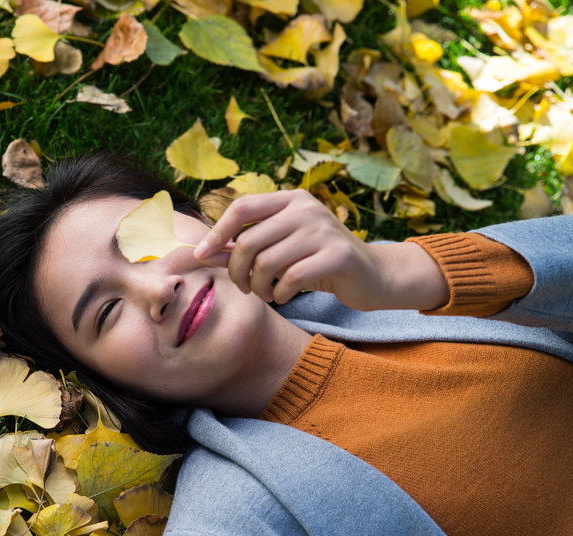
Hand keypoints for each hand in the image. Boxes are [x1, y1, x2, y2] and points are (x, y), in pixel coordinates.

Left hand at [193, 189, 449, 310]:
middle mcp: (307, 209)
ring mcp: (324, 230)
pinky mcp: (338, 255)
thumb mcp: (280, 250)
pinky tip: (282, 297)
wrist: (372, 276)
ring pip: (267, 262)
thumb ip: (242, 248)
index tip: (201, 255)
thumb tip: (201, 252)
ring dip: (258, 286)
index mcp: (290, 200)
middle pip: (249, 241)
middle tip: (244, 288)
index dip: (217, 232)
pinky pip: (291, 278)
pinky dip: (279, 293)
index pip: (242, 207)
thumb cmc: (318, 262)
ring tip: (265, 294)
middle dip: (237, 271)